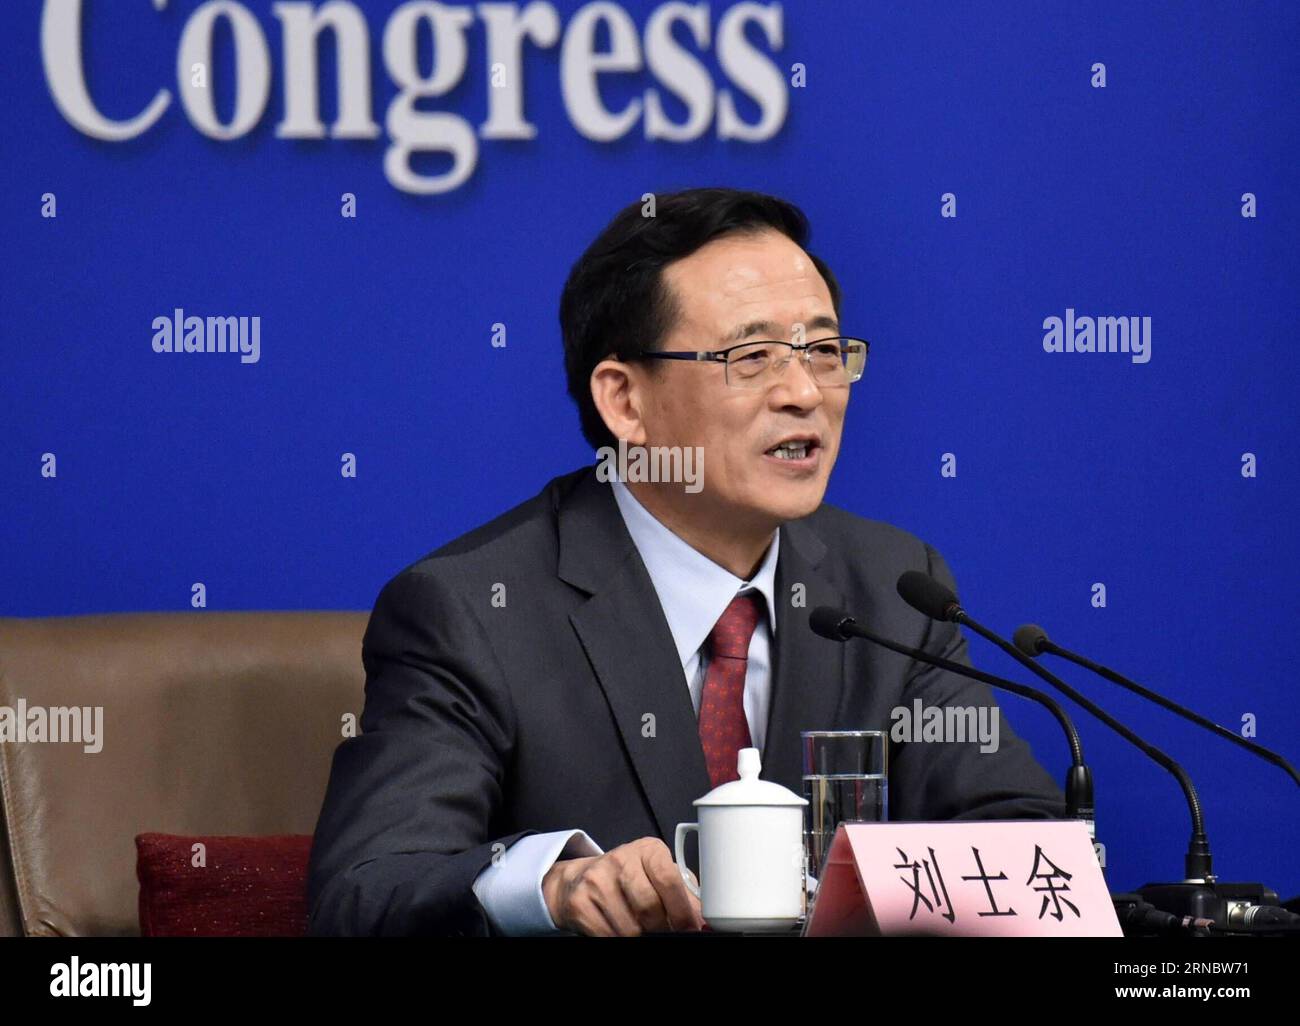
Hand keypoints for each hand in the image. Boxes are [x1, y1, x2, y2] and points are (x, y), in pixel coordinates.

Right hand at [541, 837, 703, 935]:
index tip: (688, 927)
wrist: (581, 880)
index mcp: (647, 850)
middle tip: (666, 932)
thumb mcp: (658, 877)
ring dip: (641, 936)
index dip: (682, 910)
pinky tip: (621, 930)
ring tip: (643, 929)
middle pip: (649, 907)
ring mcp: (596, 881)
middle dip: (662, 928)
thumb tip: (704, 924)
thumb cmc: (630, 880)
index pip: (668, 878)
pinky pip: (607, 936)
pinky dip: (619, 938)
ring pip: (629, 928)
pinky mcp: (579, 903)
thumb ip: (683, 896)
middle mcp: (620, 860)